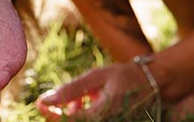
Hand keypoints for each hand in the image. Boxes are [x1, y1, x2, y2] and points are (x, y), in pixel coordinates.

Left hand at [36, 62, 158, 120]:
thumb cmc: (126, 77)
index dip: (50, 113)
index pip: (68, 120)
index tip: (39, 102)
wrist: (155, 84)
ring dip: (73, 113)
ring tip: (79, 98)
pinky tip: (87, 103)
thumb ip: (72, 89)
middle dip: (61, 113)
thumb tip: (46, 99)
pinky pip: (90, 121)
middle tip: (58, 100)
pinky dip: (84, 114)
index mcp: (101, 114)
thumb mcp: (98, 76)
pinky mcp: (110, 121)